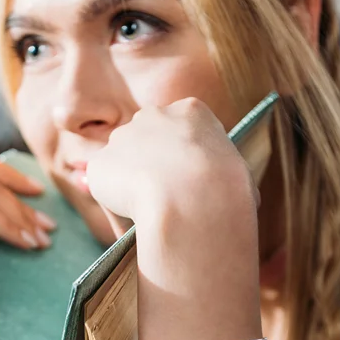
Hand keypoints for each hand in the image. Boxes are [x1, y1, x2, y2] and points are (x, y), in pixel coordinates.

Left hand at [86, 98, 257, 247]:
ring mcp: (122, 138)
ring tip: (145, 220)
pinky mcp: (100, 164)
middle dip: (150, 170)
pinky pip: (107, 192)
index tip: (184, 185)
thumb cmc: (225, 190)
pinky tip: (130, 228)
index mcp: (191, 111)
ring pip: (124, 168)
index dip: (181, 162)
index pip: (180, 133)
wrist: (191, 198)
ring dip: (131, 191)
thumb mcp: (239, 175)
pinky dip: (116, 210)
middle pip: (147, 144)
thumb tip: (238, 198)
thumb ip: (224, 177)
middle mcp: (152, 116)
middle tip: (161, 203)